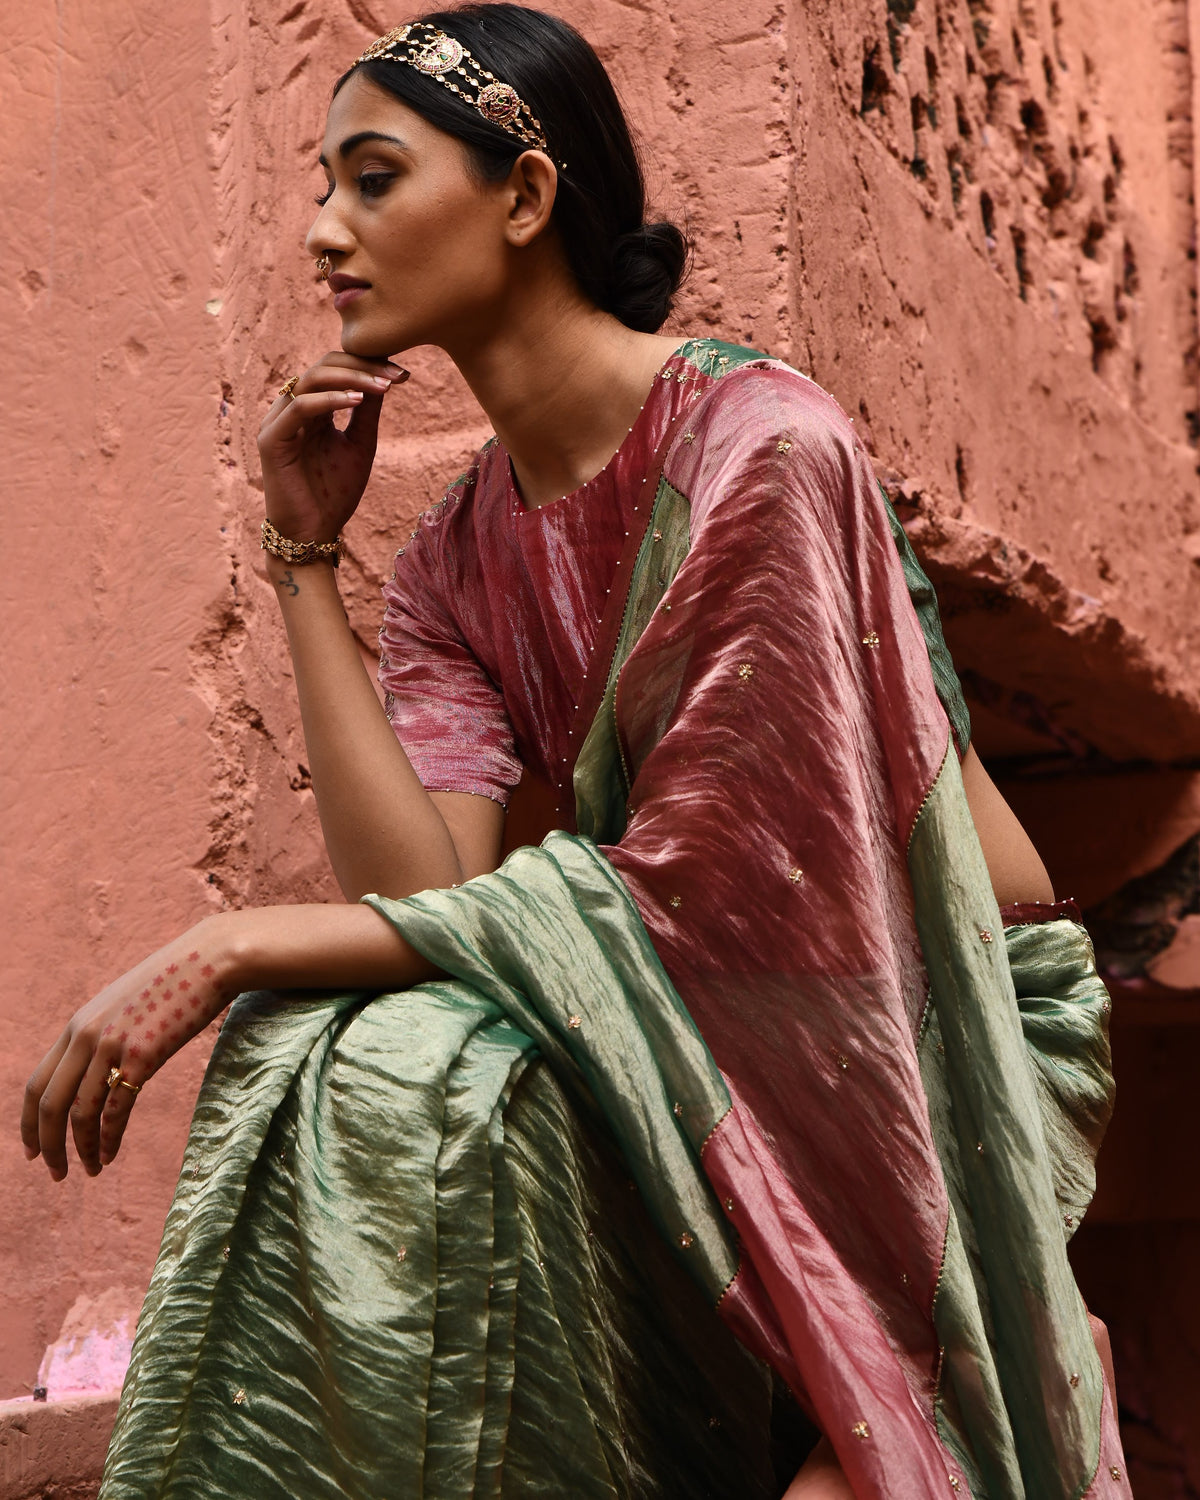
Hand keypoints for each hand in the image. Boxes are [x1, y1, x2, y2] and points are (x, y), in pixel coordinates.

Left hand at [21, 918, 236, 1179]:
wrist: (211, 959)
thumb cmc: (175, 983)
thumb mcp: (125, 1006)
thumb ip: (105, 1033)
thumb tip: (100, 1066)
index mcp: (77, 1025)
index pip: (36, 1084)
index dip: (28, 1124)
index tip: (34, 1151)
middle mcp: (85, 1035)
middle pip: (49, 1104)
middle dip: (48, 1145)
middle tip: (55, 1173)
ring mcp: (112, 1044)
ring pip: (80, 1112)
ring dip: (81, 1149)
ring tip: (90, 1170)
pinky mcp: (143, 1054)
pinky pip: (116, 1108)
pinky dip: (109, 1138)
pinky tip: (110, 1154)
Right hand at [257, 351, 408, 542]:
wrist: (313, 533)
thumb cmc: (335, 494)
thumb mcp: (360, 445)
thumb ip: (367, 412)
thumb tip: (385, 378)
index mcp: (312, 408)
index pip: (336, 370)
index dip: (368, 366)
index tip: (404, 375)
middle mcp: (292, 409)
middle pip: (324, 366)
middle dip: (363, 367)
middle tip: (397, 375)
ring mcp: (278, 421)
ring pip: (311, 379)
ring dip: (350, 378)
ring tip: (383, 387)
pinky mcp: (271, 439)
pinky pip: (299, 407)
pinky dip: (329, 400)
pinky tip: (357, 401)